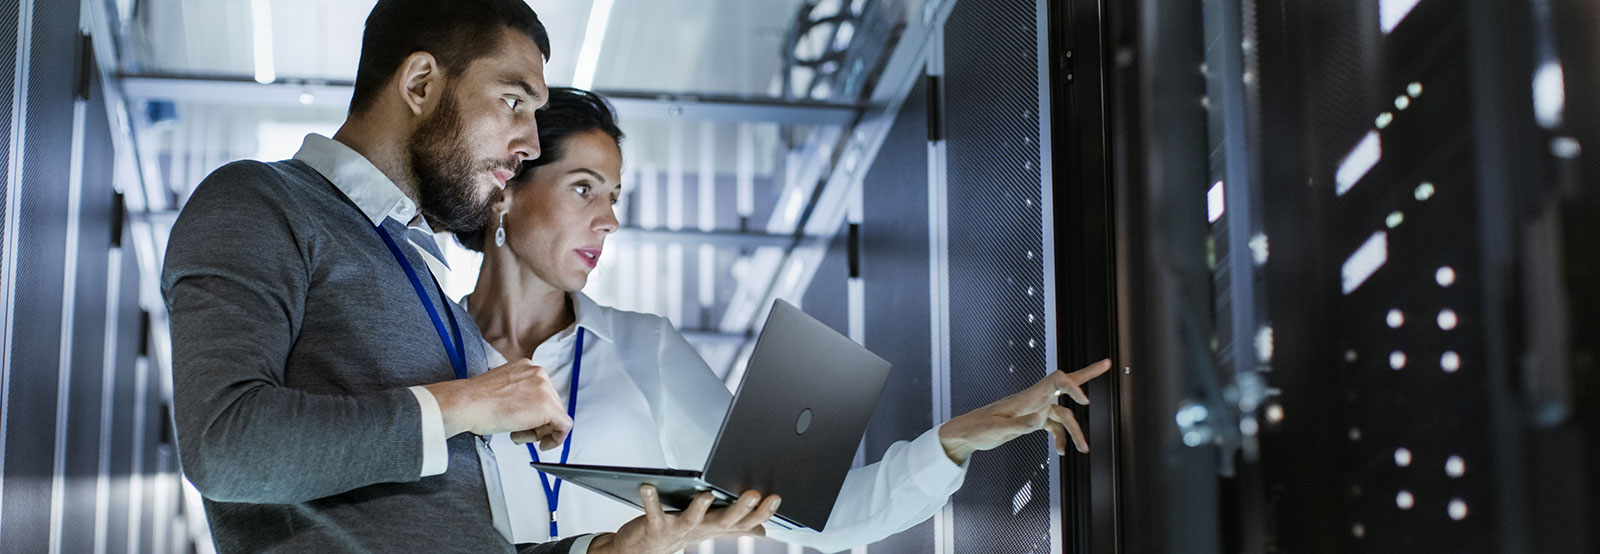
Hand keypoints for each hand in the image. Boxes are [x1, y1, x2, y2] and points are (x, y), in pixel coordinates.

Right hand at [421, 358, 572, 449]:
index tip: (527, 423)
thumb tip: (528, 410)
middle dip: (538, 423)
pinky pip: (564, 426)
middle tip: (520, 432)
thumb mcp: (502, 389)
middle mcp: (539, 373)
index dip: (535, 413)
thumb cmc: (475, 400)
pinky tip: (542, 444)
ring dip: (539, 431)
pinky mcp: (548, 407)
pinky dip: (556, 439)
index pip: (542, 393)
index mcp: (527, 367)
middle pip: (552, 404)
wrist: (467, 403)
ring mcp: (545, 388)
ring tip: (517, 434)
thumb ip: (519, 395)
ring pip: (556, 416)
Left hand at [587, 485, 780, 553]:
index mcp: (716, 527)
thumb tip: (762, 530)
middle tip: (753, 494)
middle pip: (725, 521)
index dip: (762, 512)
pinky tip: (648, 487)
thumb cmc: (679, 534)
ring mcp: (679, 529)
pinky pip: (653, 512)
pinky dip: (650, 500)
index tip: (776, 498)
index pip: (745, 521)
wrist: (644, 551)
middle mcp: (701, 529)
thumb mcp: (711, 530)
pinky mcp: (656, 526)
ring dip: (699, 508)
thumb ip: (737, 527)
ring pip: (692, 519)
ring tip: (706, 494)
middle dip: (740, 509)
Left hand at [937, 359, 1112, 463]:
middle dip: (1088, 374)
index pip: (1057, 380)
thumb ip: (1018, 425)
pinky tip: (1060, 452)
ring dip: (1076, 431)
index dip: (1073, 386)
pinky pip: (1054, 426)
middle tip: (1108, 363)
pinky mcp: (1033, 420)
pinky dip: (1060, 438)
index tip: (1084, 401)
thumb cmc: (979, 428)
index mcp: (1028, 396)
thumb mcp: (997, 430)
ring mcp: (1035, 409)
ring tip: (1084, 450)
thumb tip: (1038, 421)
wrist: (967, 433)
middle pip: (1066, 383)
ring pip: (1064, 415)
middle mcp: (1035, 399)